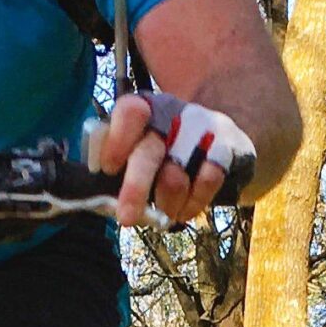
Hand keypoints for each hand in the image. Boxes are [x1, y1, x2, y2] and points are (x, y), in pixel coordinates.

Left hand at [97, 91, 255, 226]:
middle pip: (150, 151)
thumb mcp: (139, 150)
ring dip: (166, 202)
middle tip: (126, 218)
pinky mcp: (228, 146)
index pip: (131, 112)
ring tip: (165, 211)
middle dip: (135, 189)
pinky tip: (185, 210)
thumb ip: (117, 163)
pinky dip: (193, 203)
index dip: (117, 140)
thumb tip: (97, 190)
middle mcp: (174, 113)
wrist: (221, 146)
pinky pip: (207, 182)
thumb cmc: (167, 154)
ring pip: (176, 175)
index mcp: (146, 108)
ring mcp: (204, 127)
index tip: (108, 169)